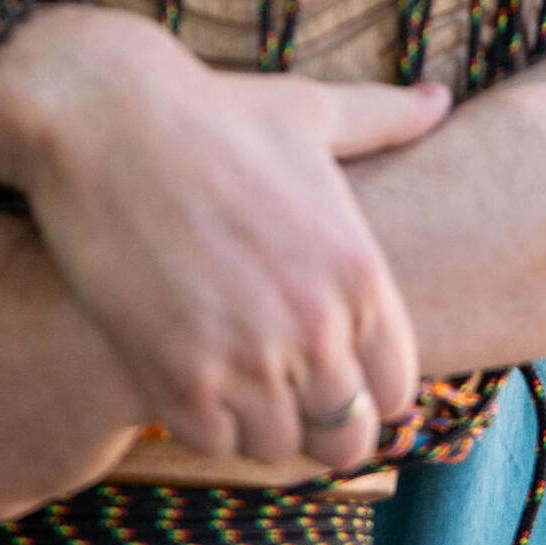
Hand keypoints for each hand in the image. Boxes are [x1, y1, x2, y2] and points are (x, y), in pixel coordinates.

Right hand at [0, 6, 451, 470]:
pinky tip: (189, 374)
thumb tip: (438, 97)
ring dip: (258, 422)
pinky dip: (204, 420)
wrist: (106, 116)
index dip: (366, 389)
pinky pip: (213, 442)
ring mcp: (248, 357)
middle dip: (319, 420)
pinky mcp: (179, 376)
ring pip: (279, 447)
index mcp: (358, 270)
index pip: (395, 390)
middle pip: (346, 436)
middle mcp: (315, 325)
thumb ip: (384, 117)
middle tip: (281, 387)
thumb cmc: (211, 109)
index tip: (331, 370)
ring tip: (233, 377)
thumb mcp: (310, 109)